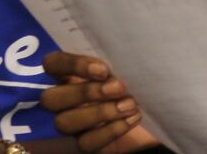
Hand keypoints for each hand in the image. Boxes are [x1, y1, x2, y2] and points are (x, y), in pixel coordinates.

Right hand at [41, 53, 156, 153]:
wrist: (155, 113)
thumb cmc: (137, 83)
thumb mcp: (127, 68)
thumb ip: (114, 62)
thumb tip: (115, 60)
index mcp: (70, 74)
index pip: (52, 64)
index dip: (72, 65)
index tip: (103, 69)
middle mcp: (64, 100)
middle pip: (51, 98)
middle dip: (85, 92)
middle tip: (118, 87)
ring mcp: (72, 124)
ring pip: (65, 122)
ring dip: (100, 112)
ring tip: (130, 104)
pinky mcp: (85, 144)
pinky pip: (86, 142)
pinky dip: (111, 130)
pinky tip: (132, 119)